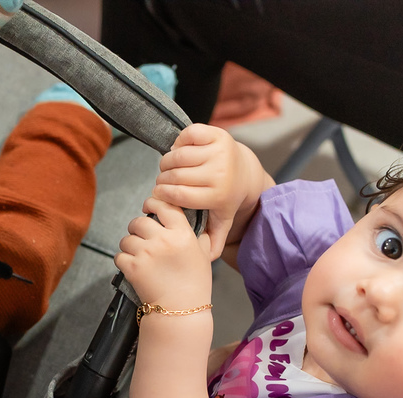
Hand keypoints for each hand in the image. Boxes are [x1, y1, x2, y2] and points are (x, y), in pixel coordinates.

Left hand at [115, 196, 212, 309]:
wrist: (181, 311)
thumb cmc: (195, 285)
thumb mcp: (203, 256)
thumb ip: (199, 237)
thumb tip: (196, 225)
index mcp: (182, 234)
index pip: (163, 206)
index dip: (153, 203)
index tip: (149, 207)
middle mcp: (163, 240)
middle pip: (140, 221)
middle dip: (138, 228)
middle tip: (142, 238)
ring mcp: (146, 253)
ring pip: (127, 239)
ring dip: (130, 246)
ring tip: (139, 256)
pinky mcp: (132, 267)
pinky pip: (119, 255)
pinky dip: (123, 261)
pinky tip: (133, 267)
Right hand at [153, 124, 262, 259]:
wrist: (244, 171)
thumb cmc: (225, 197)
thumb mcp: (221, 220)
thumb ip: (212, 239)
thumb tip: (205, 259)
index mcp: (218, 195)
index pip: (178, 195)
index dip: (162, 194)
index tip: (158, 194)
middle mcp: (220, 172)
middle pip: (175, 175)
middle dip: (162, 179)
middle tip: (161, 182)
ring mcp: (219, 151)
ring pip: (178, 155)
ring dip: (167, 162)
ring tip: (167, 168)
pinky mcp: (217, 134)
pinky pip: (187, 135)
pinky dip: (178, 142)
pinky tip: (179, 151)